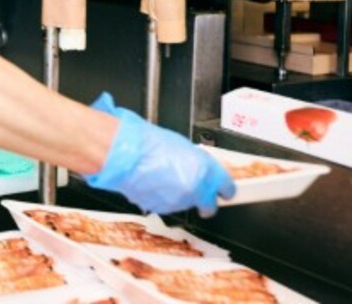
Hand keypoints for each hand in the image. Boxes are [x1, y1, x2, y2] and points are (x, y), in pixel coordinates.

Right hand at [84, 92, 235, 216]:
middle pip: (209, 204)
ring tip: (164, 175)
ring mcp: (178, 202)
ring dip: (180, 195)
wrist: (124, 154)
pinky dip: (163, 196)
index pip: (227, 188)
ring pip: (186, 204)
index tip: (226, 192)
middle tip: (198, 191)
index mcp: (205, 170)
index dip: (227, 191)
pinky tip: (154, 181)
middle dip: (205, 200)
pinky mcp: (161, 208)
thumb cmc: (148, 143)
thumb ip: (196, 162)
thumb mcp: (182, 146)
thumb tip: (199, 169)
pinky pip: (168, 204)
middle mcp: (195, 189)